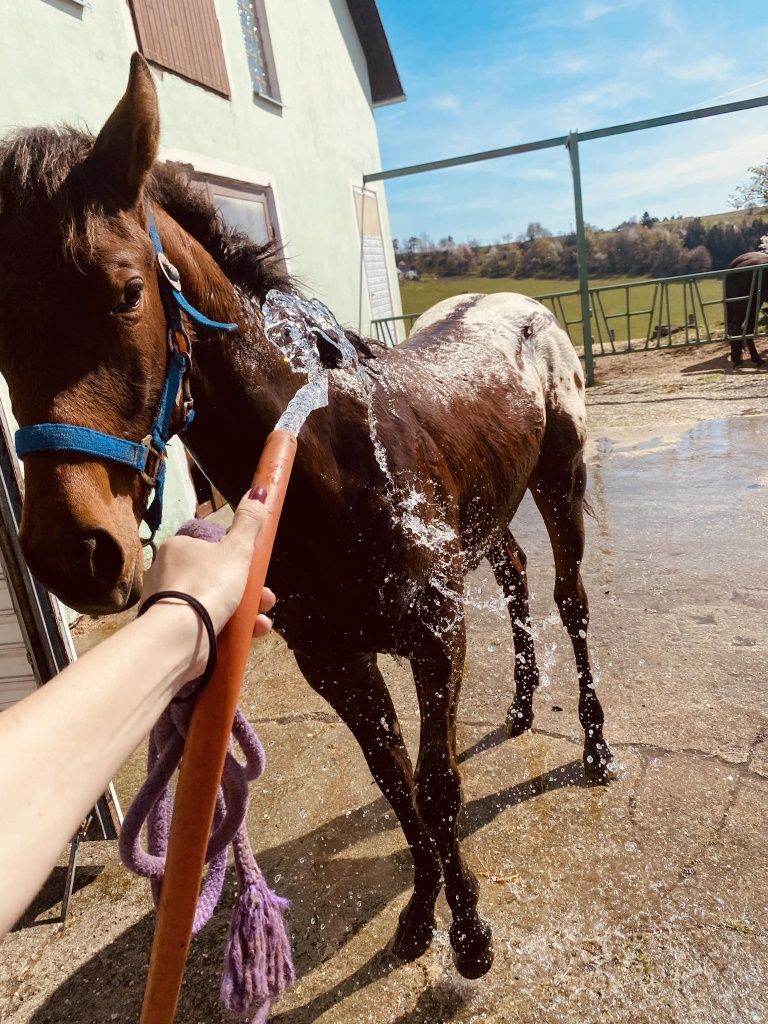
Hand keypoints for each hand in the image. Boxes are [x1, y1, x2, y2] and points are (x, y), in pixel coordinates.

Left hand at [142, 489, 276, 634]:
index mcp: (178, 548)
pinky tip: (251, 633)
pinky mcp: (173, 631)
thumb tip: (259, 491)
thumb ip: (249, 523)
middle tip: (266, 599)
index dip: (239, 559)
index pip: (212, 548)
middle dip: (248, 589)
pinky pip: (206, 625)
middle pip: (217, 577)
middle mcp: (168, 574)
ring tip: (262, 620)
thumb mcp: (237, 551)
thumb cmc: (208, 586)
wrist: (180, 638)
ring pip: (215, 603)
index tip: (258, 570)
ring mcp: (169, 604)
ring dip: (245, 611)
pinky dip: (230, 629)